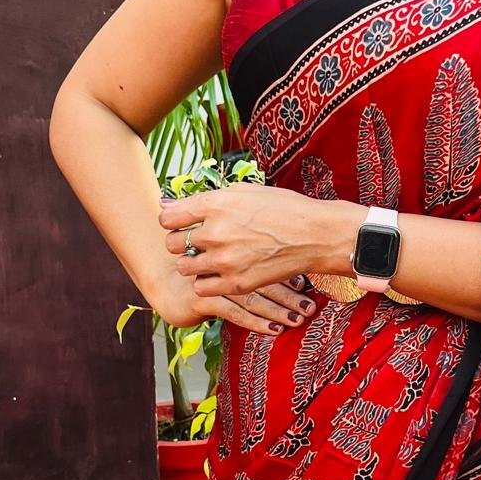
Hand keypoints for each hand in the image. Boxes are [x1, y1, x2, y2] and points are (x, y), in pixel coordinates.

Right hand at [152, 264, 317, 335]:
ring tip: (300, 318)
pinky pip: (234, 311)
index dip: (288, 270)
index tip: (308, 281)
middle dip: (290, 294)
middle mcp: (226, 261)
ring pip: (254, 297)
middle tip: (311, 305)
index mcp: (235, 245)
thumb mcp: (222, 250)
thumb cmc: (197, 260)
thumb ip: (247, 248)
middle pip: (265, 278)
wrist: (160, 271)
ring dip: (280, 309)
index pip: (268, 257)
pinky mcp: (201, 297)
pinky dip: (256, 321)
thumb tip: (283, 260)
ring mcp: (214, 279)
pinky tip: (274, 329)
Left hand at [157, 183, 362, 298]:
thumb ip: (205, 198)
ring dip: (194, 263)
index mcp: (217, 204)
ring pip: (184, 267)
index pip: (168, 218)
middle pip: (173, 244)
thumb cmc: (281, 208)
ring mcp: (225, 260)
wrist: (313, 235)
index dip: (173, 221)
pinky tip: (221, 272)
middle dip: (182, 242)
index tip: (181, 223)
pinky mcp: (235, 283)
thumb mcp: (244, 192)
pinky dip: (207, 281)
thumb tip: (166, 203)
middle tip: (199, 241)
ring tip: (212, 257)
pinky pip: (201, 288)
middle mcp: (216, 232)